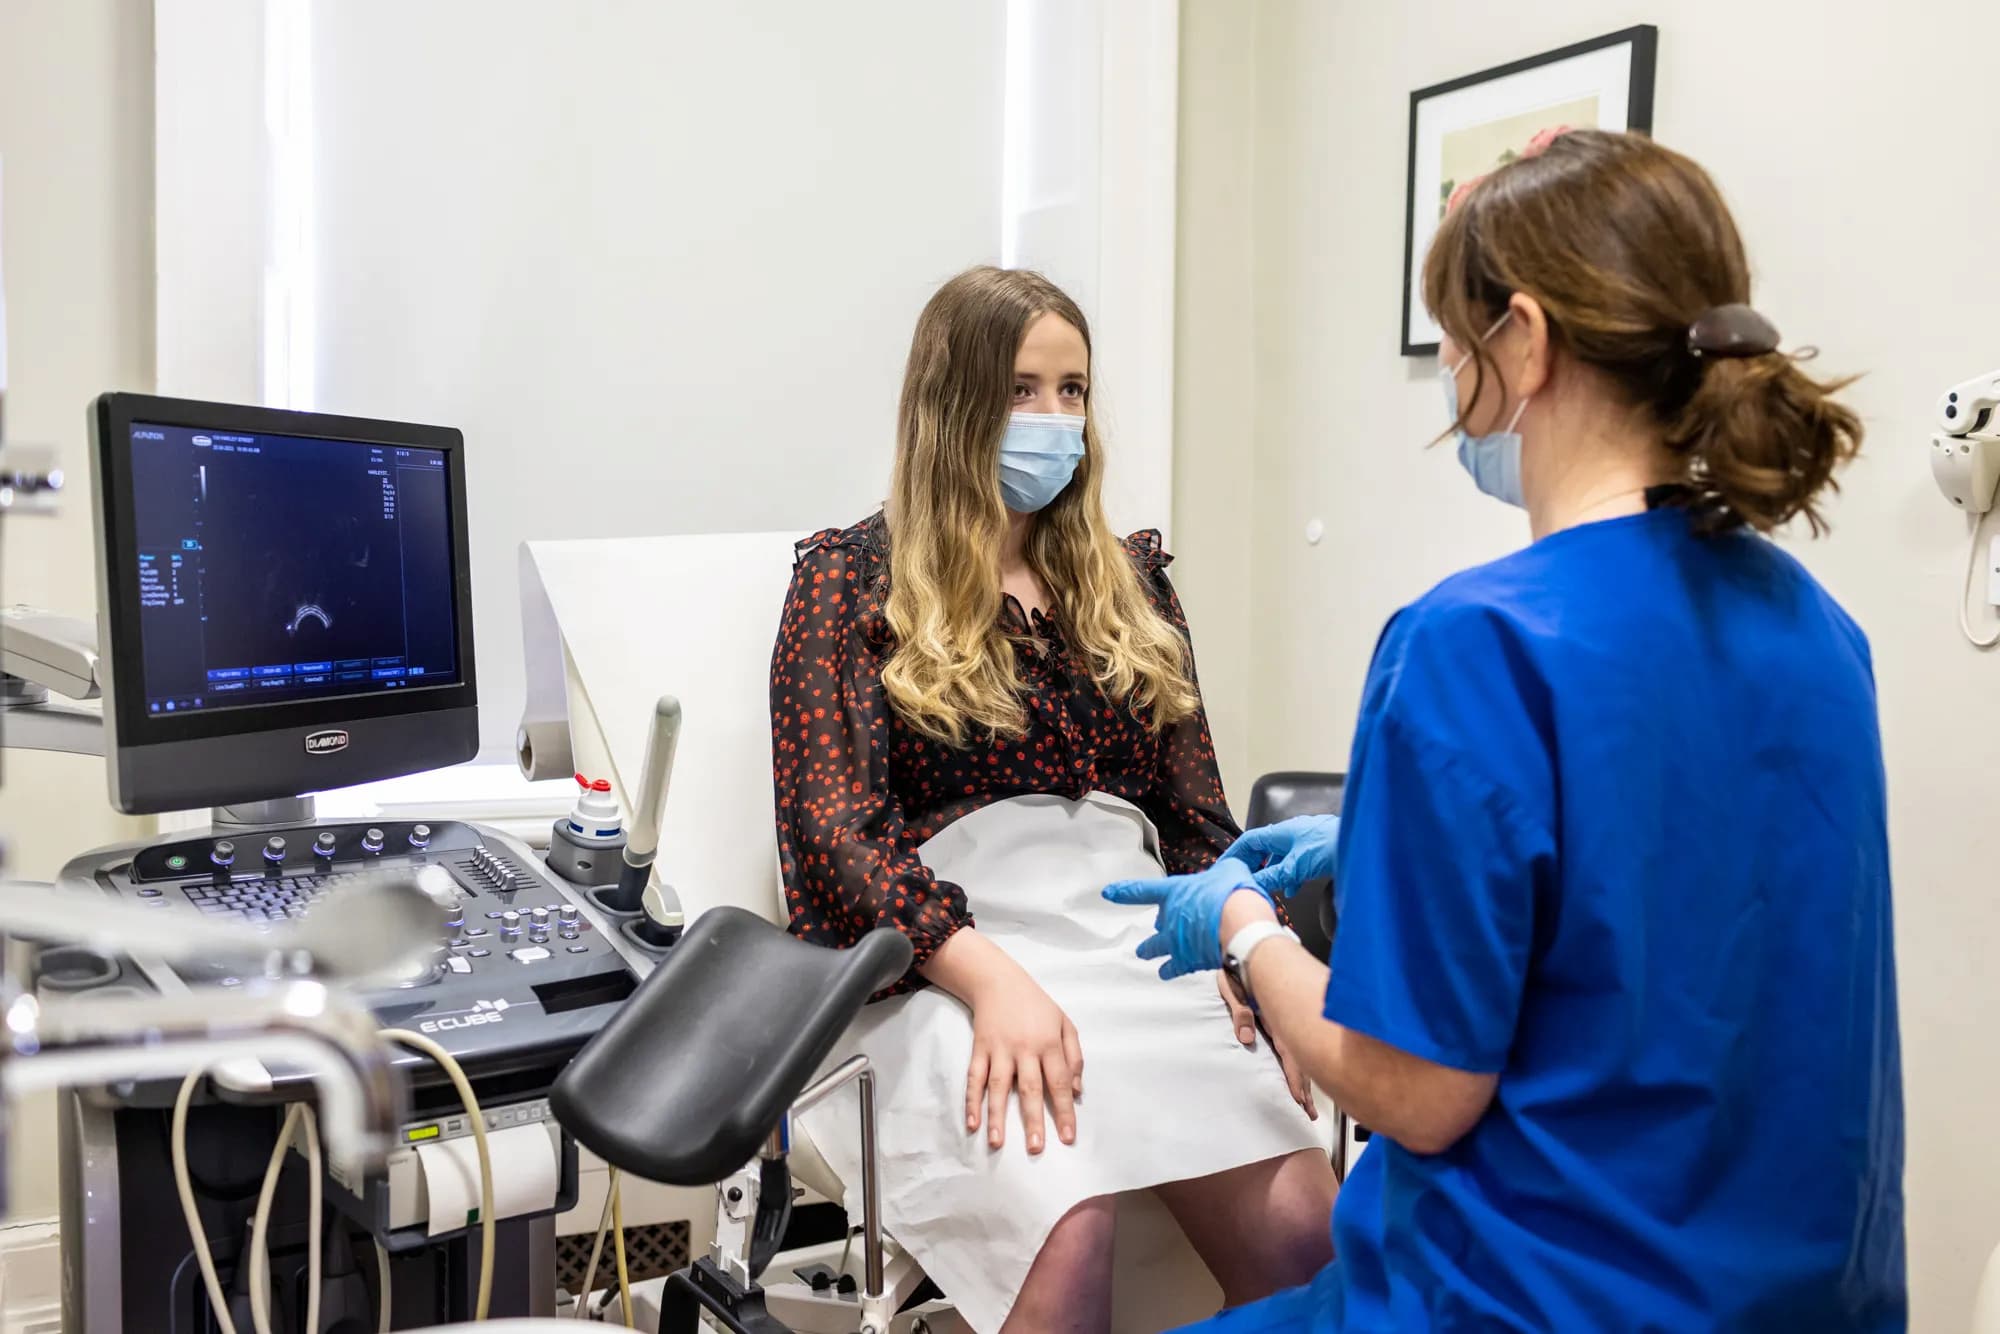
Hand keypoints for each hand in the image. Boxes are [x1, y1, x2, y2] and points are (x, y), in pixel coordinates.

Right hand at [962, 956, 1083, 1154]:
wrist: (998, 981)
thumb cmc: (1036, 1005)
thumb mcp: (1064, 1023)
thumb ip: (1074, 1056)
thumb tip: (1077, 1091)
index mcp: (1049, 1043)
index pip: (1059, 1083)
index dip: (1065, 1111)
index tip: (1068, 1138)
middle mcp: (1025, 1048)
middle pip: (1030, 1088)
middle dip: (1033, 1120)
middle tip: (1035, 1148)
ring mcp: (999, 1049)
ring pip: (999, 1086)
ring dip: (997, 1116)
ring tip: (997, 1143)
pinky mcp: (979, 1049)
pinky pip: (974, 1077)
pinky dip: (971, 1100)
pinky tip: (972, 1123)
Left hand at [1103, 856, 1267, 978]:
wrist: (1240, 926)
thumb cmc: (1234, 895)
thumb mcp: (1231, 870)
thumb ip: (1224, 871)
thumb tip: (1231, 870)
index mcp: (1175, 892)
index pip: (1143, 890)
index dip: (1124, 891)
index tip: (1108, 893)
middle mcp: (1170, 917)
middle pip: (1156, 923)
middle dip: (1157, 926)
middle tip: (1155, 928)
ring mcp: (1175, 941)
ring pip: (1155, 947)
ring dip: (1150, 950)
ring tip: (1144, 954)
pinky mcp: (1186, 961)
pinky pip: (1172, 968)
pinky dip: (1169, 970)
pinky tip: (1166, 973)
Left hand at [1216, 974, 1316, 1119]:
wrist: (1246, 943)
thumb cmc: (1238, 966)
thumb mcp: (1232, 988)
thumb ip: (1240, 1012)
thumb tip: (1246, 1038)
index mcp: (1274, 1019)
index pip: (1290, 1057)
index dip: (1297, 1081)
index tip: (1301, 1101)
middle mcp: (1283, 1022)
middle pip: (1300, 1061)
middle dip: (1306, 1088)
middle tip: (1310, 1113)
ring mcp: (1284, 1021)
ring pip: (1301, 1055)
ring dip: (1306, 1079)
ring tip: (1309, 1103)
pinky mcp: (1280, 1017)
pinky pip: (1295, 1045)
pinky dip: (1301, 1063)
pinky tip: (1303, 1075)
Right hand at [1223, 815, 1340, 896]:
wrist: (1361, 844)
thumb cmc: (1330, 847)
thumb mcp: (1295, 867)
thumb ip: (1273, 877)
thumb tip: (1253, 885)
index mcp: (1281, 832)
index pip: (1249, 841)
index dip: (1235, 853)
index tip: (1226, 866)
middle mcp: (1291, 833)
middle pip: (1264, 849)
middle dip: (1254, 866)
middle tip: (1247, 880)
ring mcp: (1304, 840)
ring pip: (1280, 856)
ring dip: (1273, 872)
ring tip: (1270, 888)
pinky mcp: (1316, 849)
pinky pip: (1295, 861)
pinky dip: (1290, 875)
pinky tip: (1293, 888)